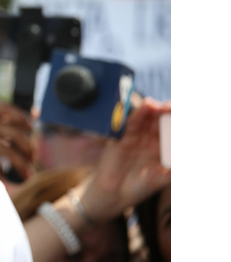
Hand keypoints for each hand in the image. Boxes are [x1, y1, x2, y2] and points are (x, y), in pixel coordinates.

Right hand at [0, 101, 35, 179]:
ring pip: (10, 153)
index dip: (26, 121)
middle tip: (33, 158)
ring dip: (22, 165)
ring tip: (28, 174)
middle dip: (30, 148)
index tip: (31, 130)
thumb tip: (36, 115)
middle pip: (18, 135)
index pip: (13, 111)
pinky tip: (7, 178)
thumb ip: (4, 119)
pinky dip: (4, 173)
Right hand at [78, 98, 170, 221]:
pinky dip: (139, 114)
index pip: (174, 132)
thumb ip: (175, 167)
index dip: (178, 123)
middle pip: (162, 122)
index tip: (182, 116)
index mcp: (164, 150)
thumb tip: (182, 158)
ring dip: (154, 110)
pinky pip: (133, 123)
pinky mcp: (124, 136)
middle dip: (168, 113)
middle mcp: (152, 141)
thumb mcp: (163, 178)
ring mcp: (138, 137)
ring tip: (160, 105)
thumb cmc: (140, 187)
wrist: (115, 192)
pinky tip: (147, 107)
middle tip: (171, 107)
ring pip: (148, 120)